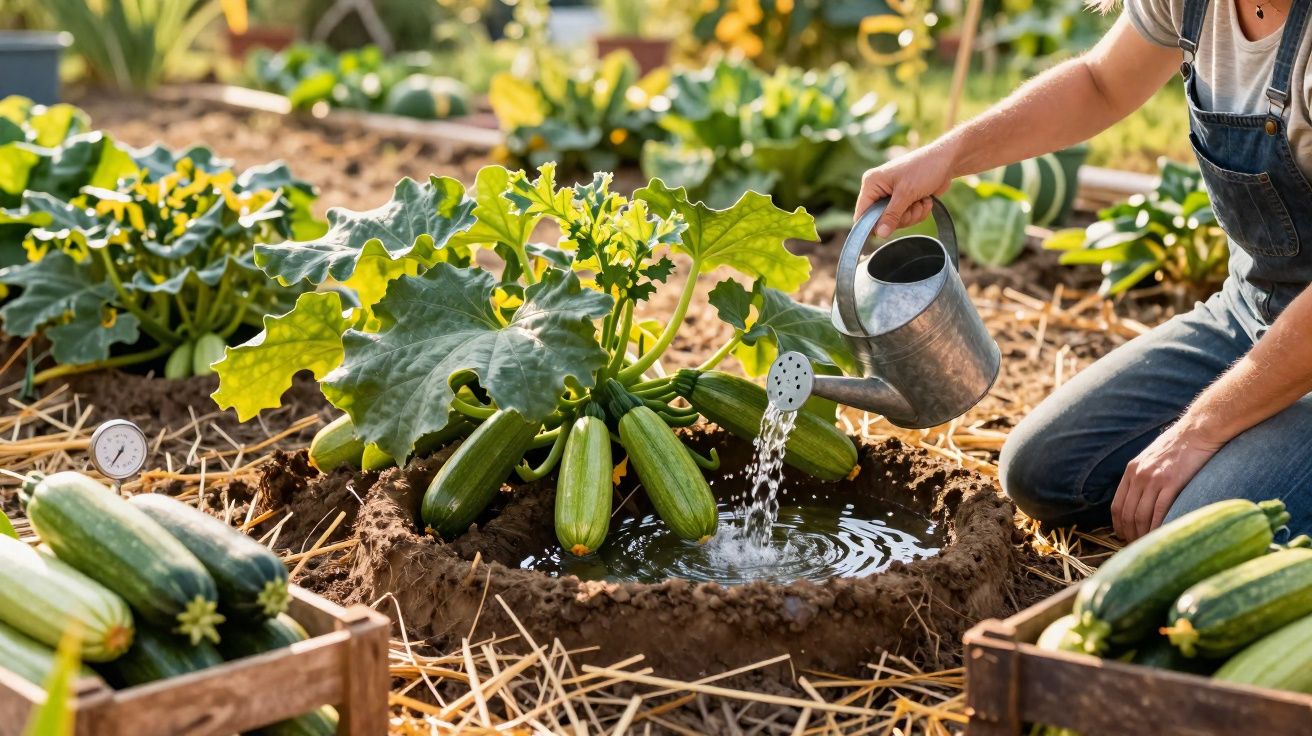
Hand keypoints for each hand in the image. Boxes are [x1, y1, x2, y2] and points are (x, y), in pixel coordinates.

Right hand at [855, 141, 957, 237]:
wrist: (946, 161)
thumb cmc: (924, 169)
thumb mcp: (906, 193)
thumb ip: (891, 215)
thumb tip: (880, 235)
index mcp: (871, 184)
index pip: (862, 214)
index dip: (873, 225)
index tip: (889, 227)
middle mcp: (878, 190)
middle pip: (881, 221)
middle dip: (901, 218)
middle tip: (913, 205)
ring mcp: (891, 196)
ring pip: (896, 221)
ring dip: (912, 214)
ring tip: (921, 200)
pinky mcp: (903, 201)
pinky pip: (906, 218)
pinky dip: (918, 212)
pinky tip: (925, 200)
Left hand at [1111, 420, 1226, 540]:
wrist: (1197, 431)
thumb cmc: (1178, 446)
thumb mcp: (1150, 458)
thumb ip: (1142, 476)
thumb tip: (1139, 499)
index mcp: (1131, 471)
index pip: (1117, 505)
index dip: (1118, 525)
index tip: (1124, 536)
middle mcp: (1138, 475)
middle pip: (1127, 513)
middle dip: (1129, 534)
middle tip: (1137, 547)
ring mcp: (1154, 479)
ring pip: (1140, 515)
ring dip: (1142, 534)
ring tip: (1148, 545)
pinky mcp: (1171, 482)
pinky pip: (1159, 511)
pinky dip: (1157, 527)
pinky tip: (1160, 536)